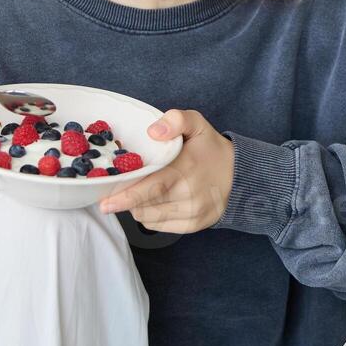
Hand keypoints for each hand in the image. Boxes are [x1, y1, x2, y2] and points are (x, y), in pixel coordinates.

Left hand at [98, 109, 235, 232]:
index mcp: (185, 169)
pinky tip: (154, 201)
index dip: (126, 197)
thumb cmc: (210, 148)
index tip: (105, 203)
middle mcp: (189, 195)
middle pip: (145, 205)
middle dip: (126, 200)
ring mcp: (192, 213)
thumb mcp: (197, 123)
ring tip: (141, 190)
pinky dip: (149, 215)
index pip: (151, 187)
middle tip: (116, 190)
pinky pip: (158, 225)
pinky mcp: (193, 225)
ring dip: (137, 207)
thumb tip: (153, 132)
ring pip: (148, 217)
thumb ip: (176, 120)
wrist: (240, 175)